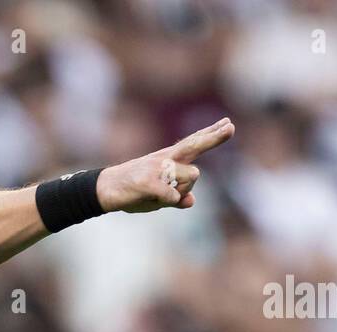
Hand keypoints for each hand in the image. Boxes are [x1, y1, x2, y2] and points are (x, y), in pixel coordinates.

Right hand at [95, 117, 234, 213]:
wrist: (105, 190)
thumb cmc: (133, 192)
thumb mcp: (157, 196)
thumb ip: (176, 197)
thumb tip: (191, 201)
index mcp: (169, 159)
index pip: (194, 143)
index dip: (212, 135)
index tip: (227, 124)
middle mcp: (166, 158)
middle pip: (195, 146)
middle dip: (214, 139)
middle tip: (231, 128)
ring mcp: (158, 168)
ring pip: (191, 177)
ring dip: (182, 189)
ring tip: (160, 194)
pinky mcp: (149, 181)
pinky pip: (173, 194)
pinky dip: (169, 200)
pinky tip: (157, 199)